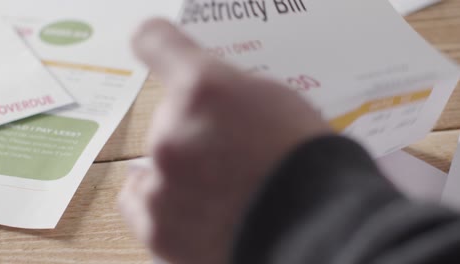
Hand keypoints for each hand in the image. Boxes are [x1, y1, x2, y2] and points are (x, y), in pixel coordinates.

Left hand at [118, 18, 330, 263]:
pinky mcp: (157, 228)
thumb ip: (228, 92)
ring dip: (180, 169)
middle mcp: (173, 131)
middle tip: (228, 153)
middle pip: (167, 118)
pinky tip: (193, 208)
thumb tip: (207, 99)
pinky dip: (162, 202)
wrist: (318, 231)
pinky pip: (141, 201)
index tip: (156, 49)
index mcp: (205, 88)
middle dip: (192, 129)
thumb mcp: (275, 103)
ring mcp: (162, 183)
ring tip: (220, 189)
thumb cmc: (307, 164)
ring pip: (154, 161)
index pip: (156, 42)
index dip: (157, 44)